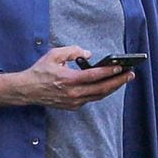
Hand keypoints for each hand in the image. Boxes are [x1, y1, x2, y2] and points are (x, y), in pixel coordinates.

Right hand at [0, 46, 133, 109]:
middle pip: (101, 89)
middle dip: (118, 81)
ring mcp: (73, 101)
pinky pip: (91, 99)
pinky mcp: (72, 106)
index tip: (121, 67)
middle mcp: (73, 93)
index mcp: (68, 80)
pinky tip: (108, 86)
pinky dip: (101, 93)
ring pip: (98, 96)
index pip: (94, 76)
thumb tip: (88, 54)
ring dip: (112, 88)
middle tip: (130, 74)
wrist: (27, 90)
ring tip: (123, 80)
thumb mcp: (54, 55)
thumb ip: (72, 51)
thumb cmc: (40, 71)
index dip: (109, 72)